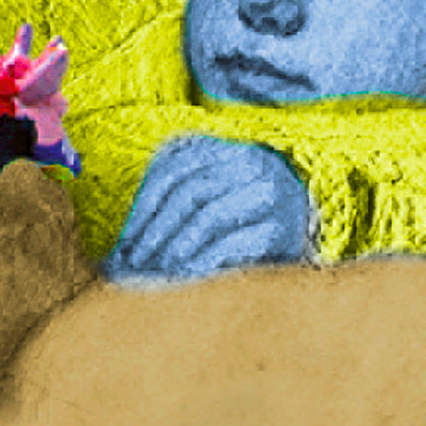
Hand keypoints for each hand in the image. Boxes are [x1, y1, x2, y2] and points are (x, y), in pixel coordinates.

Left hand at [101, 135, 310, 284]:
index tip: (123, 244)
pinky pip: (234, 242)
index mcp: (225, 146)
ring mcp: (270, 191)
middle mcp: (251, 160)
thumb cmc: (242, 219)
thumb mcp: (209, 197)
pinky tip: (184, 279)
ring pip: (210, 214)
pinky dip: (202, 262)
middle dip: (155, 231)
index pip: (172, 169)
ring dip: (175, 248)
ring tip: (155, 274)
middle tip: (133, 265)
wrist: (306, 227)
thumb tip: (119, 251)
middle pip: (189, 191)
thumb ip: (171, 207)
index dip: (142, 207)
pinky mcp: (282, 226)